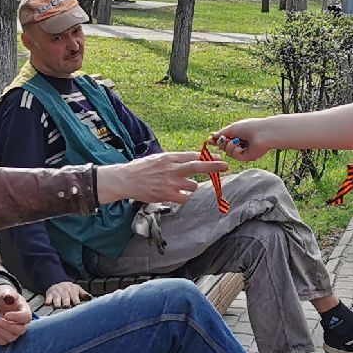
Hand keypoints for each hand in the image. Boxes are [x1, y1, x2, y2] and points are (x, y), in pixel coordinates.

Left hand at [0, 286, 32, 345]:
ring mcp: (15, 333)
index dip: (16, 317)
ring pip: (10, 338)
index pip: (26, 318)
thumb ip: (9, 294)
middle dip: (5, 325)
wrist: (2, 306)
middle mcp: (22, 324)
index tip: (6, 314)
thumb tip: (8, 296)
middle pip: (19, 331)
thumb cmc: (7, 300)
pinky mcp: (7, 337)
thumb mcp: (7, 293)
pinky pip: (2, 341)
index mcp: (25, 312)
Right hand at [43, 281, 89, 309]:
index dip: (77, 305)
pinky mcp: (49, 295)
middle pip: (66, 300)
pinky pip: (48, 299)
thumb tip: (91, 298)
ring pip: (57, 300)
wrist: (56, 280)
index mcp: (73, 292)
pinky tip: (48, 304)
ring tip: (58, 307)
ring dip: (57, 304)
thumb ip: (84, 294)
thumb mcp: (77, 289)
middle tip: (67, 309)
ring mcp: (57, 294)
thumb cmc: (68, 288)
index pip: (76, 300)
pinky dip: (48, 302)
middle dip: (67, 305)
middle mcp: (65, 293)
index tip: (78, 309)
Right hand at [99, 151, 227, 205]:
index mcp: (170, 157)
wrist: (126, 179)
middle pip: (197, 166)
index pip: (193, 155)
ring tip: (178, 185)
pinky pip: (184, 197)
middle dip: (213, 166)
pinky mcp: (167, 194)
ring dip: (190, 186)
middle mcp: (172, 168)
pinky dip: (183, 197)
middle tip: (225, 165)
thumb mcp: (158, 158)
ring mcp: (171, 182)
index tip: (218, 157)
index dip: (207, 156)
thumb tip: (190, 159)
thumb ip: (174, 160)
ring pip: (192, 186)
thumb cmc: (141, 168)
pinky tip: (176, 194)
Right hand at [210, 118, 276, 161]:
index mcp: (237, 133)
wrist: (263, 133)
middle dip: (221, 143)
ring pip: (228, 152)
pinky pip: (235, 156)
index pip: (224, 138)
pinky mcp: (246, 157)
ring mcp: (243, 150)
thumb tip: (212, 136)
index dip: (216, 140)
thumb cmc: (249, 127)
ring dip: (229, 146)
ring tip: (236, 141)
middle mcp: (239, 142)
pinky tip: (240, 146)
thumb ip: (221, 133)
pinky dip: (235, 151)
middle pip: (223, 147)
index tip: (209, 141)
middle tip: (223, 140)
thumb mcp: (232, 128)